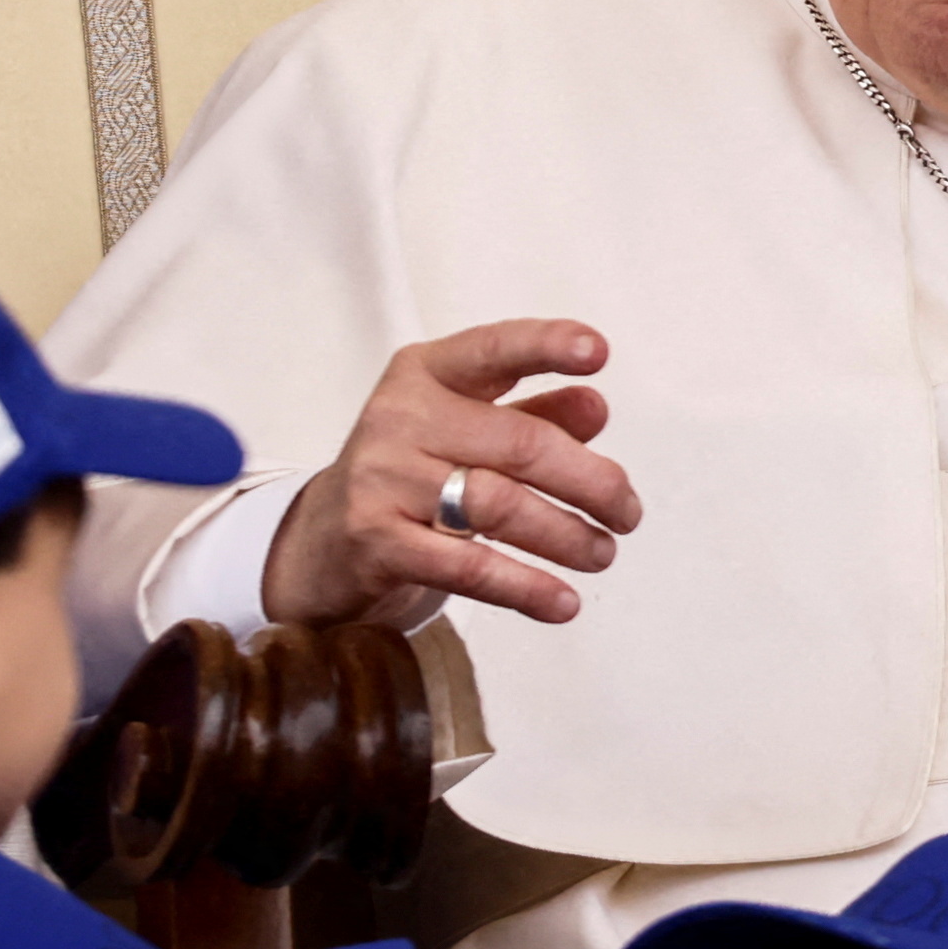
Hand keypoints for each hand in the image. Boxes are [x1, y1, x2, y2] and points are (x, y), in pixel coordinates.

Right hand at [261, 320, 639, 628]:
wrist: (320, 543)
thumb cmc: (411, 475)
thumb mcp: (463, 432)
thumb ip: (530, 415)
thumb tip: (596, 408)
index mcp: (425, 374)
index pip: (492, 350)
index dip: (545, 346)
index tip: (597, 353)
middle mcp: (399, 417)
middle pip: (518, 444)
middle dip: (589, 481)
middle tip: (627, 512)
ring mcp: (384, 481)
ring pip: (500, 505)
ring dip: (566, 536)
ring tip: (602, 553)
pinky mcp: (378, 543)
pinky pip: (469, 566)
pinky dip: (526, 587)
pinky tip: (563, 602)